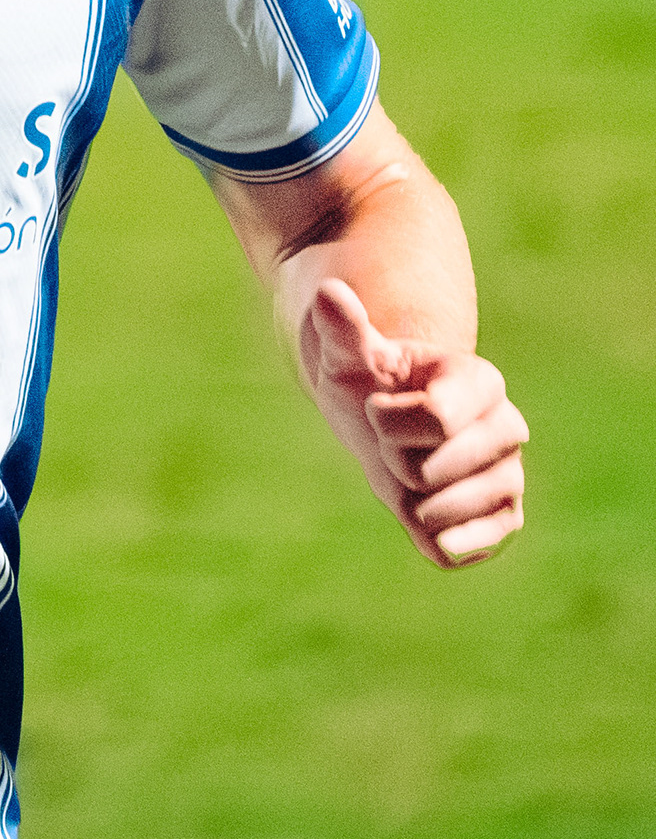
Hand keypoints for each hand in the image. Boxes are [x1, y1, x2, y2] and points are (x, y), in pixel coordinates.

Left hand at [302, 278, 527, 566]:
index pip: (436, 418)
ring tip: (408, 470)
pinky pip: (473, 546)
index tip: (379, 405)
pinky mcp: (504, 517)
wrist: (379, 421)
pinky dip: (438, 540)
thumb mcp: (349, 355)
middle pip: (431, 469)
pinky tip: (425, 522)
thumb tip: (329, 292)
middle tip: (392, 441)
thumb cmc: (367, 381)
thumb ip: (343, 328)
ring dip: (408, 498)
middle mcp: (507, 426)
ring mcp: (509, 474)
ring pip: (443, 510)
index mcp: (479, 380)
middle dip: (392, 459)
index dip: (388, 420)